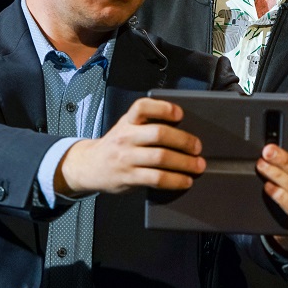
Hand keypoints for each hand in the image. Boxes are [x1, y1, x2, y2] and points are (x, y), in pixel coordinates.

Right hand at [55, 98, 204, 195]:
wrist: (89, 166)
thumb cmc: (115, 145)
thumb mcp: (126, 126)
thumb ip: (147, 124)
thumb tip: (183, 129)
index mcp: (128, 121)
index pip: (143, 107)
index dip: (163, 108)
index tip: (180, 114)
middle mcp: (126, 137)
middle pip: (159, 134)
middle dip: (184, 140)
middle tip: (197, 147)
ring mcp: (126, 158)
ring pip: (161, 157)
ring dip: (185, 163)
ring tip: (198, 165)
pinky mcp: (129, 177)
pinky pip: (157, 178)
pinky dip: (175, 180)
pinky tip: (185, 180)